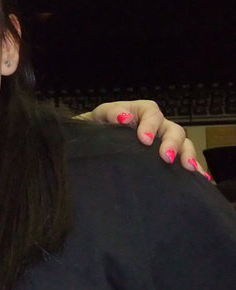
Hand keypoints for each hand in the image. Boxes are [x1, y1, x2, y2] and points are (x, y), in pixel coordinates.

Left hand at [76, 100, 209, 178]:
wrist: (90, 144)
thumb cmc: (95, 128)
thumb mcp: (98, 117)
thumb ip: (109, 114)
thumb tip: (125, 118)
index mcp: (139, 112)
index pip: (151, 112)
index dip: (150, 125)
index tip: (144, 140)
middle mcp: (155, 126)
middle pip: (172, 129)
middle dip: (172, 142)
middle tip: (166, 157)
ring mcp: (161, 142)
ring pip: (183, 143)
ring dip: (187, 154)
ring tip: (188, 168)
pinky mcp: (165, 158)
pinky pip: (183, 160)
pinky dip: (193, 168)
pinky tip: (199, 177)